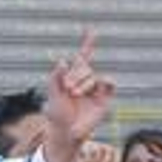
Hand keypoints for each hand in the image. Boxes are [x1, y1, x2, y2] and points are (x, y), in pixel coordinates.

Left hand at [42, 29, 116, 161]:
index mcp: (72, 77)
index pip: (82, 57)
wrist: (66, 133)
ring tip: (75, 94)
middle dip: (75, 74)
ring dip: (84, 82)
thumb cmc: (57, 116)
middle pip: (84, 65)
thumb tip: (62, 60)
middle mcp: (85, 81)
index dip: (88, 43)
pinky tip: (96, 86)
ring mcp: (95, 89)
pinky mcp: (104, 98)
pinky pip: (109, 83)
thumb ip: (55, 78)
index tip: (91, 29)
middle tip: (68, 88)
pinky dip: (104, 81)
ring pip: (93, 75)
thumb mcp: (52, 96)